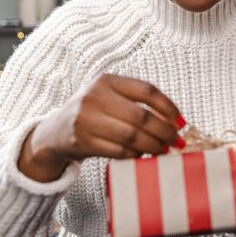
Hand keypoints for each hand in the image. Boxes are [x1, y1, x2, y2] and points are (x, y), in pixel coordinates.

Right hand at [19, 73, 182, 182]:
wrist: (55, 131)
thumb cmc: (92, 113)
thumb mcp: (110, 98)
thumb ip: (137, 103)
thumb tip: (174, 120)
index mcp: (107, 80)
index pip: (146, 90)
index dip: (168, 106)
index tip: (180, 121)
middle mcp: (94, 96)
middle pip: (141, 116)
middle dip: (164, 131)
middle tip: (175, 141)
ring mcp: (86, 119)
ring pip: (131, 136)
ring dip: (152, 146)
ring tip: (163, 150)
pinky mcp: (82, 141)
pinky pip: (118, 151)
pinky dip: (135, 154)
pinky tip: (143, 155)